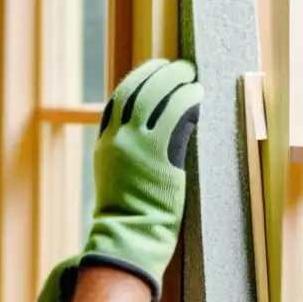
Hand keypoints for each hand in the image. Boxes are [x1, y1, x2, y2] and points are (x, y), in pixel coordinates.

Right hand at [26, 58, 202, 301]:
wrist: (128, 234)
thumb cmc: (127, 211)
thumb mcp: (116, 175)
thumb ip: (124, 152)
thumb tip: (141, 136)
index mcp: (105, 143)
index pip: (118, 100)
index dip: (137, 80)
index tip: (152, 71)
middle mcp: (118, 140)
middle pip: (137, 92)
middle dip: (158, 74)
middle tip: (176, 67)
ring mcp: (138, 146)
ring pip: (157, 99)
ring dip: (175, 82)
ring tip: (190, 75)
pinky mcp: (161, 155)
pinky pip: (176, 117)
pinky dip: (187, 101)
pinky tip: (197, 95)